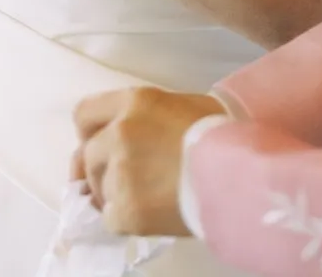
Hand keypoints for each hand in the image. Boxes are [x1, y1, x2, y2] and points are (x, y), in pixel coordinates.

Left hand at [71, 88, 224, 236]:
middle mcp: (118, 133)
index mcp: (132, 102)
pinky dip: (124, 218)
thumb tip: (124, 137)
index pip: (84, 114)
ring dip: (115, 193)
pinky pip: (109, 217)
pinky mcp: (126, 210)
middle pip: (88, 155)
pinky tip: (148, 213)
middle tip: (129, 178)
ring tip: (146, 196)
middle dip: (103, 167)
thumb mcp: (179, 105)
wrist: (238, 171)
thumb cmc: (219, 130)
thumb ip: (143, 117)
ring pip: (99, 188)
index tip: (100, 145)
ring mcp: (119, 173)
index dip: (90, 132)